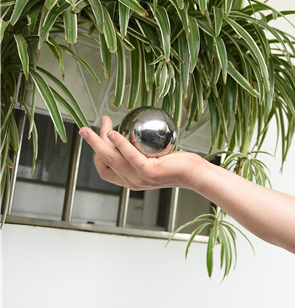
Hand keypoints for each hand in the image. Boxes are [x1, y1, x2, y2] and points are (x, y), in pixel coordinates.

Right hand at [79, 115, 202, 191]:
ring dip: (99, 142)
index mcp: (131, 180)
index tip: (99, 135)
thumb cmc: (179, 165)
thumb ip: (143, 154)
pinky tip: (114, 133)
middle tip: (86, 128)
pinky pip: (130, 157)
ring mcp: (139, 178)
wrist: (196, 174)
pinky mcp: (149, 172)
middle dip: (93, 143)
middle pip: (104, 162)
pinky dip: (120, 144)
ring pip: (112, 159)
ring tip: (97, 126)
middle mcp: (132, 181)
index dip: (97, 152)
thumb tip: (136, 134)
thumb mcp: (154, 160)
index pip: (105, 169)